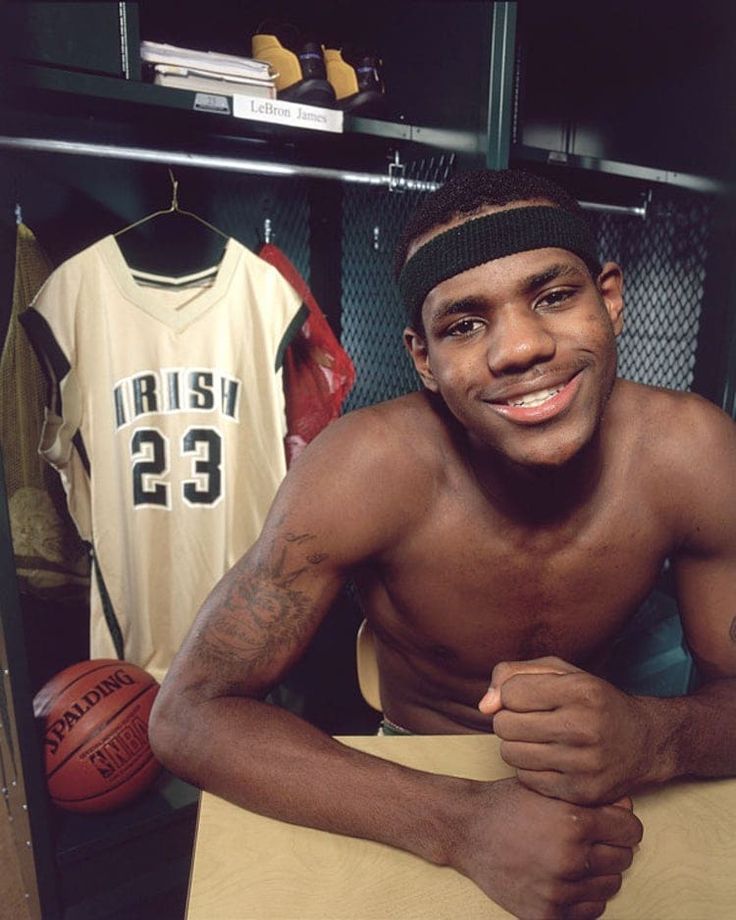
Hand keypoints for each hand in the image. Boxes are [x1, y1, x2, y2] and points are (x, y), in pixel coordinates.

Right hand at [454, 777, 642, 919]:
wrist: (466, 829)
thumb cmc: (508, 804)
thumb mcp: (548, 788)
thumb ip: (590, 796)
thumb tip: (628, 806)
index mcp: (572, 822)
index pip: (631, 830)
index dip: (622, 823)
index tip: (612, 823)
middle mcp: (568, 858)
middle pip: (624, 859)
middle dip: (612, 846)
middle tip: (592, 840)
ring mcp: (558, 890)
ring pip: (610, 886)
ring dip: (599, 872)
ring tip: (576, 857)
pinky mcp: (546, 914)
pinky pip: (591, 911)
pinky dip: (585, 896)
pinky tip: (567, 878)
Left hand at [478, 657, 651, 804]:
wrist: (645, 742)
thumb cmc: (593, 701)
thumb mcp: (560, 672)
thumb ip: (513, 674)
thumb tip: (484, 706)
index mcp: (580, 691)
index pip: (511, 693)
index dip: (511, 694)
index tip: (527, 698)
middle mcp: (584, 727)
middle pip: (505, 725)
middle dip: (508, 720)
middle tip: (528, 720)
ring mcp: (584, 764)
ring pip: (510, 754)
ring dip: (515, 744)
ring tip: (535, 738)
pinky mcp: (581, 793)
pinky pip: (526, 779)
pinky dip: (529, 768)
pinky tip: (548, 759)